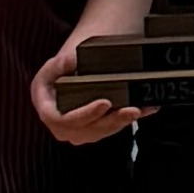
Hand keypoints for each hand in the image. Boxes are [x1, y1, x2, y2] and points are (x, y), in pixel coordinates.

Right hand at [31, 39, 152, 143]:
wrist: (67, 75)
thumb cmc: (58, 71)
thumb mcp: (54, 65)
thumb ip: (60, 63)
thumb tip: (70, 60)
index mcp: (47, 110)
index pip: (63, 120)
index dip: (85, 114)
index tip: (105, 103)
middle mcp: (62, 127)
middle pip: (87, 130)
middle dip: (111, 121)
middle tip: (131, 110)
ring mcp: (79, 131)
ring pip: (102, 132)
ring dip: (122, 122)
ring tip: (139, 110)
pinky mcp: (94, 130)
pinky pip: (112, 128)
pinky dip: (128, 119)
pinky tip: (146, 110)